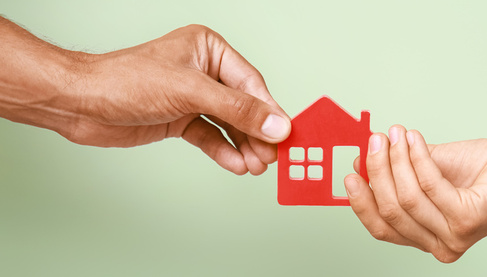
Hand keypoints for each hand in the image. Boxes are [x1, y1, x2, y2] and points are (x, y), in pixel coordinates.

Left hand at [0, 20, 289, 174]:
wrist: (81, 103)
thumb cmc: (126, 81)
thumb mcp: (190, 92)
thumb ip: (237, 109)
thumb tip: (275, 124)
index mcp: (209, 49)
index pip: (251, 83)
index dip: (269, 111)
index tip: (286, 135)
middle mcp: (203, 71)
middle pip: (243, 106)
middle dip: (257, 133)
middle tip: (272, 157)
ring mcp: (192, 97)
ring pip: (228, 124)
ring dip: (243, 146)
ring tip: (256, 166)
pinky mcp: (180, 119)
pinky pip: (210, 136)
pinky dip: (223, 151)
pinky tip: (236, 164)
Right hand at [344, 125, 486, 262]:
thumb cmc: (484, 169)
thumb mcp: (429, 167)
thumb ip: (397, 168)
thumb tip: (363, 160)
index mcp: (428, 237)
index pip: (382, 228)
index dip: (362, 201)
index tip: (351, 173)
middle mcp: (439, 244)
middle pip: (390, 212)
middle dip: (377, 171)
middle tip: (375, 141)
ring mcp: (453, 236)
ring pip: (406, 198)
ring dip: (396, 160)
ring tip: (397, 135)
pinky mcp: (466, 219)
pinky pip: (428, 185)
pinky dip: (418, 158)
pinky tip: (415, 140)